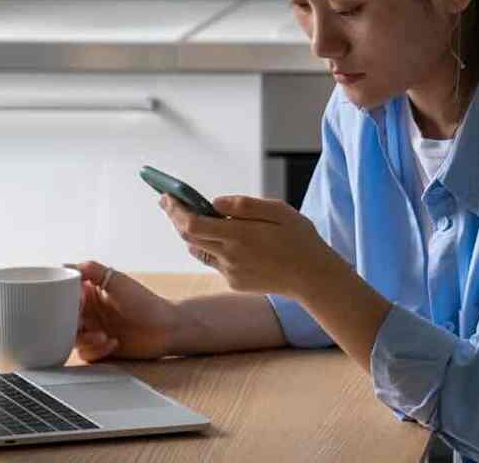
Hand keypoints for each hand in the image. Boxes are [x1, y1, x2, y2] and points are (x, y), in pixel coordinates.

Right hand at [71, 261, 182, 361]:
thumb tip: (71, 266)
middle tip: (83, 322)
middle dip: (70, 323)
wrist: (166, 328)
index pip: (63, 294)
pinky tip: (113, 342)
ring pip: (71, 338)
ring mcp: (92, 331)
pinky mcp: (98, 349)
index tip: (76, 301)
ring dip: (85, 339)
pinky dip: (96, 350)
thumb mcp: (118, 281)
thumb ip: (94, 271)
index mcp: (88, 292)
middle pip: (62, 319)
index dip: (62, 299)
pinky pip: (85, 353)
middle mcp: (87, 312)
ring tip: (102, 335)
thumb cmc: (145, 302)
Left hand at [160, 193, 339, 298]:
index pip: (192, 223)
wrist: (313, 278)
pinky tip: (217, 237)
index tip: (165, 195)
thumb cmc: (299, 238)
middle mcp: (230, 256)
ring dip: (190, 233)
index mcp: (239, 236)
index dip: (175, 209)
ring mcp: (230, 272)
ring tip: (188, 215)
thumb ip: (244, 205)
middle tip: (168, 200)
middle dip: (175, 217)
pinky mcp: (235, 282)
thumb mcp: (278, 211)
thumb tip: (214, 202)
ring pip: (198, 250)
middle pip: (188, 236)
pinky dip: (211, 247)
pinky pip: (214, 262)